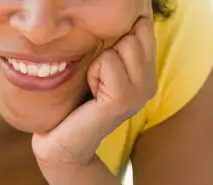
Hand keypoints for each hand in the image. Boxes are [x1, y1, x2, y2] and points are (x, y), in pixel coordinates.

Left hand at [32, 15, 156, 170]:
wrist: (62, 143)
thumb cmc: (75, 101)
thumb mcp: (100, 65)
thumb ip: (117, 41)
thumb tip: (130, 9)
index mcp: (147, 73)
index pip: (143, 27)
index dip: (118, 34)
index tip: (103, 61)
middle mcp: (150, 83)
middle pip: (135, 33)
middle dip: (108, 48)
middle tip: (95, 77)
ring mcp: (140, 94)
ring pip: (124, 45)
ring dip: (99, 61)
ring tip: (93, 85)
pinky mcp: (123, 101)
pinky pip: (109, 62)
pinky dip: (94, 73)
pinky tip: (91, 94)